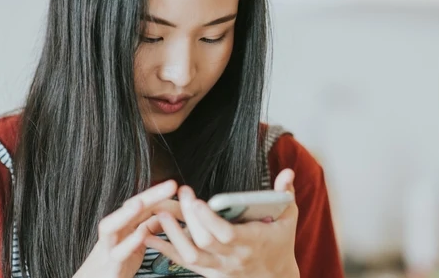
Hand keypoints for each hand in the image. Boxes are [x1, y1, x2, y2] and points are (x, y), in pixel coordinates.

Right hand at [73, 180, 182, 277]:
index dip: (156, 194)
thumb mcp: (134, 245)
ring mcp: (107, 249)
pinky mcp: (109, 268)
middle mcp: (113, 235)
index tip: (174, 184)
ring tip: (141, 202)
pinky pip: (116, 254)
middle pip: (128, 209)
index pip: (140, 205)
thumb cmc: (114, 266)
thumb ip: (147, 229)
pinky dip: (128, 243)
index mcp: (122, 228)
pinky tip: (140, 234)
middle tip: (171, 185)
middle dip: (149, 195)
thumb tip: (164, 214)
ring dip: (125, 214)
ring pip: (110, 227)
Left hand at [146, 169, 299, 277]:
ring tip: (160, 213)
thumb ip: (285, 193)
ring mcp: (219, 267)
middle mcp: (233, 257)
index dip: (209, 219)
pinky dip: (165, 249)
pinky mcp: (209, 272)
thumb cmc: (280, 243)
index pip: (226, 234)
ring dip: (173, 234)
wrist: (276, 277)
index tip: (196, 200)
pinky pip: (183, 263)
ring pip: (190, 255)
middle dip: (189, 218)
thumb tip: (287, 172)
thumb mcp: (288, 218)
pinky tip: (149, 235)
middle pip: (204, 242)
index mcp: (252, 241)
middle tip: (180, 194)